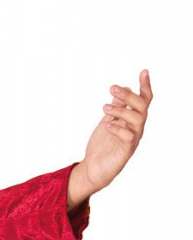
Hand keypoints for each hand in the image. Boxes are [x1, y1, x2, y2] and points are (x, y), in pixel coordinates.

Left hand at [74, 69, 153, 197]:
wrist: (93, 168)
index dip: (145, 86)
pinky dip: (118, 129)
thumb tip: (122, 88)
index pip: (144, 100)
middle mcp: (136, 128)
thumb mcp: (108, 120)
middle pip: (142, 107)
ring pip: (137, 120)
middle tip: (112, 88)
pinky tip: (107, 125)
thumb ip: (116, 106)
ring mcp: (132, 139)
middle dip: (128, 96)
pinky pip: (128, 137)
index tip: (144, 71)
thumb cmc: (102, 145)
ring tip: (105, 108)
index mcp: (132, 119)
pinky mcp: (126, 151)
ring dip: (122, 110)